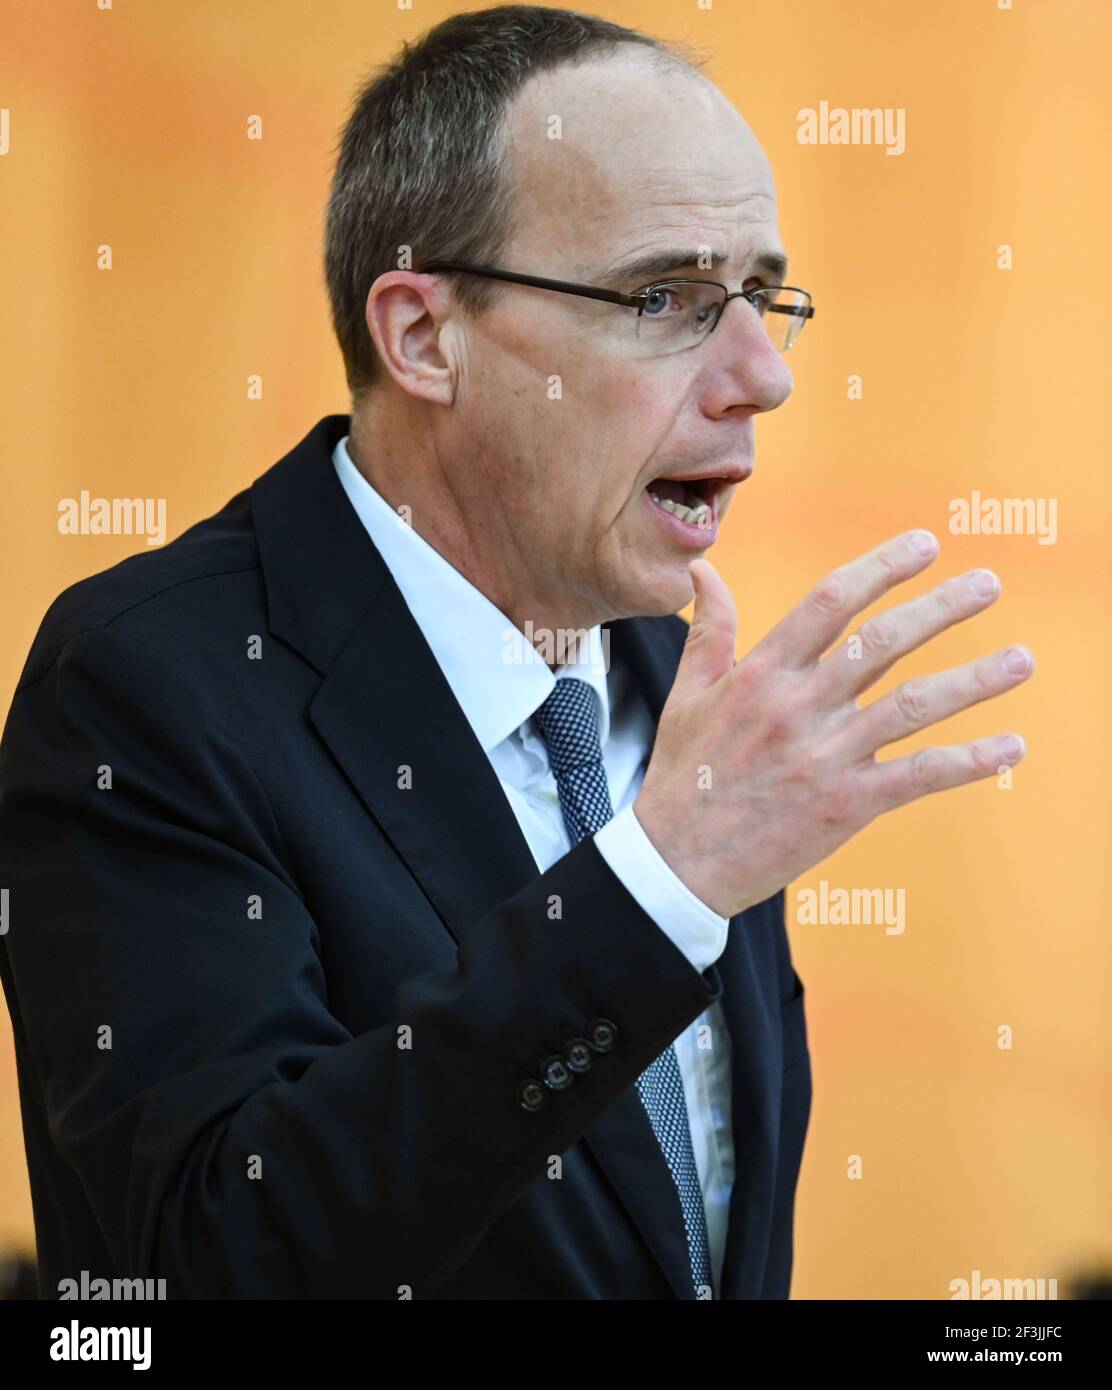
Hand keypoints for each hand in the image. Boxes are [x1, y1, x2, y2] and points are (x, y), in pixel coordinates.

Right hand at [634, 530, 1032, 918]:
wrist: (678, 863)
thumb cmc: (684, 776)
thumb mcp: (687, 695)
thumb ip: (709, 630)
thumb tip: (704, 570)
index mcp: (760, 674)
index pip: (830, 602)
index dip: (882, 568)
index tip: (924, 545)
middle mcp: (798, 708)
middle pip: (883, 642)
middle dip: (942, 608)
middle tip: (989, 584)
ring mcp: (825, 757)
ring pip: (913, 706)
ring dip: (974, 681)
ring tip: (1023, 660)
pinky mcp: (846, 805)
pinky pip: (918, 776)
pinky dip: (969, 762)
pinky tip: (1011, 748)